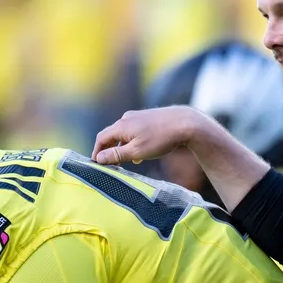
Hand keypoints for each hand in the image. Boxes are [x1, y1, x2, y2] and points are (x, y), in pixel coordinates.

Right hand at [93, 107, 209, 165]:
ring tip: (128, 162)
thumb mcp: (136, 151)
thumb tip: (99, 158)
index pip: (101, 138)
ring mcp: (138, 117)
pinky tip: (142, 154)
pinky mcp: (149, 118)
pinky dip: (134, 143)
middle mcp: (127, 118)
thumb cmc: (161, 139)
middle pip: (112, 135)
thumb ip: (116, 155)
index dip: (97, 152)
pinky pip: (135, 131)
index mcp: (121, 126)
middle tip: (111, 165)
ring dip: (123, 148)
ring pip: (125, 134)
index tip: (96, 164)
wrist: (186, 123)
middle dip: (110, 151)